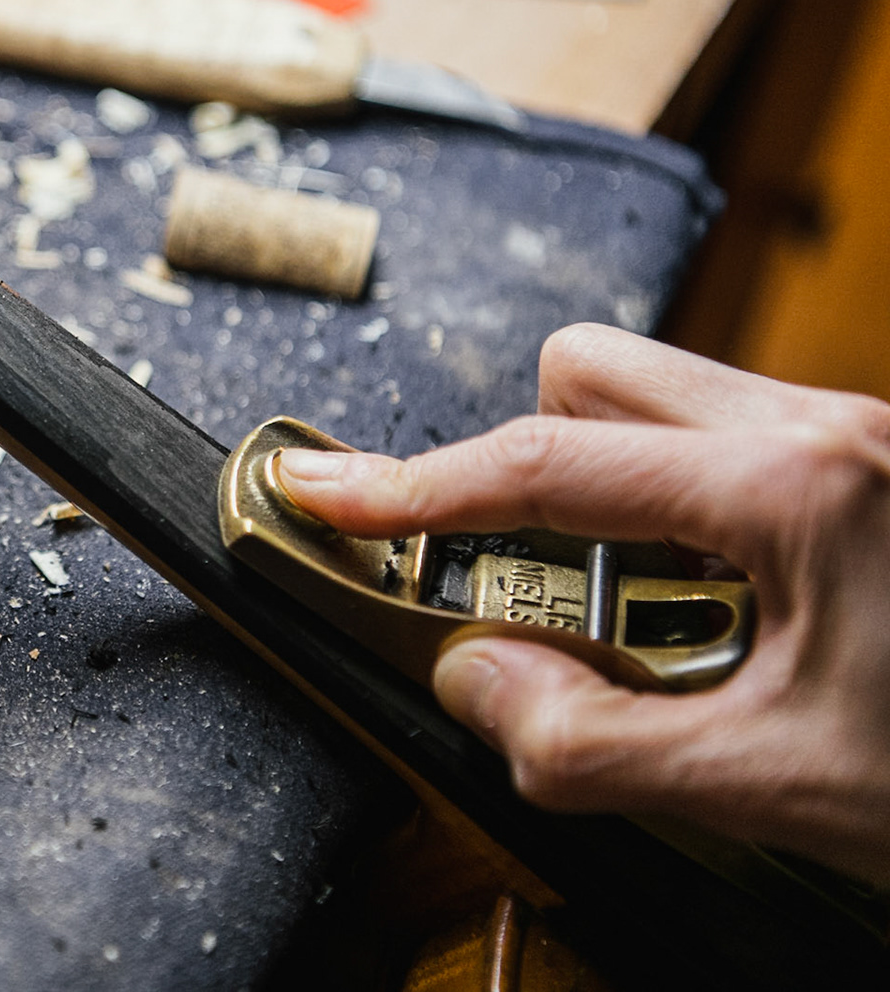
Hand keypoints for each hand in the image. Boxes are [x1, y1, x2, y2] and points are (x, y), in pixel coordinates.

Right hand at [275, 323, 889, 885]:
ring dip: (605, 484)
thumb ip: (596, 745)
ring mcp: (860, 436)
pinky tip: (729, 611)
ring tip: (642, 610)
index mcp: (798, 489)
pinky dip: (680, 510)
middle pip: (590, 372)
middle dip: (520, 462)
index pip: (541, 467)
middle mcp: (828, 428)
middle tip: (521, 580)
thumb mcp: (786, 787)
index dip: (409, 490)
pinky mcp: (878, 463)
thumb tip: (479, 682)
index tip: (324, 495)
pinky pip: (729, 438)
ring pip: (663, 395)